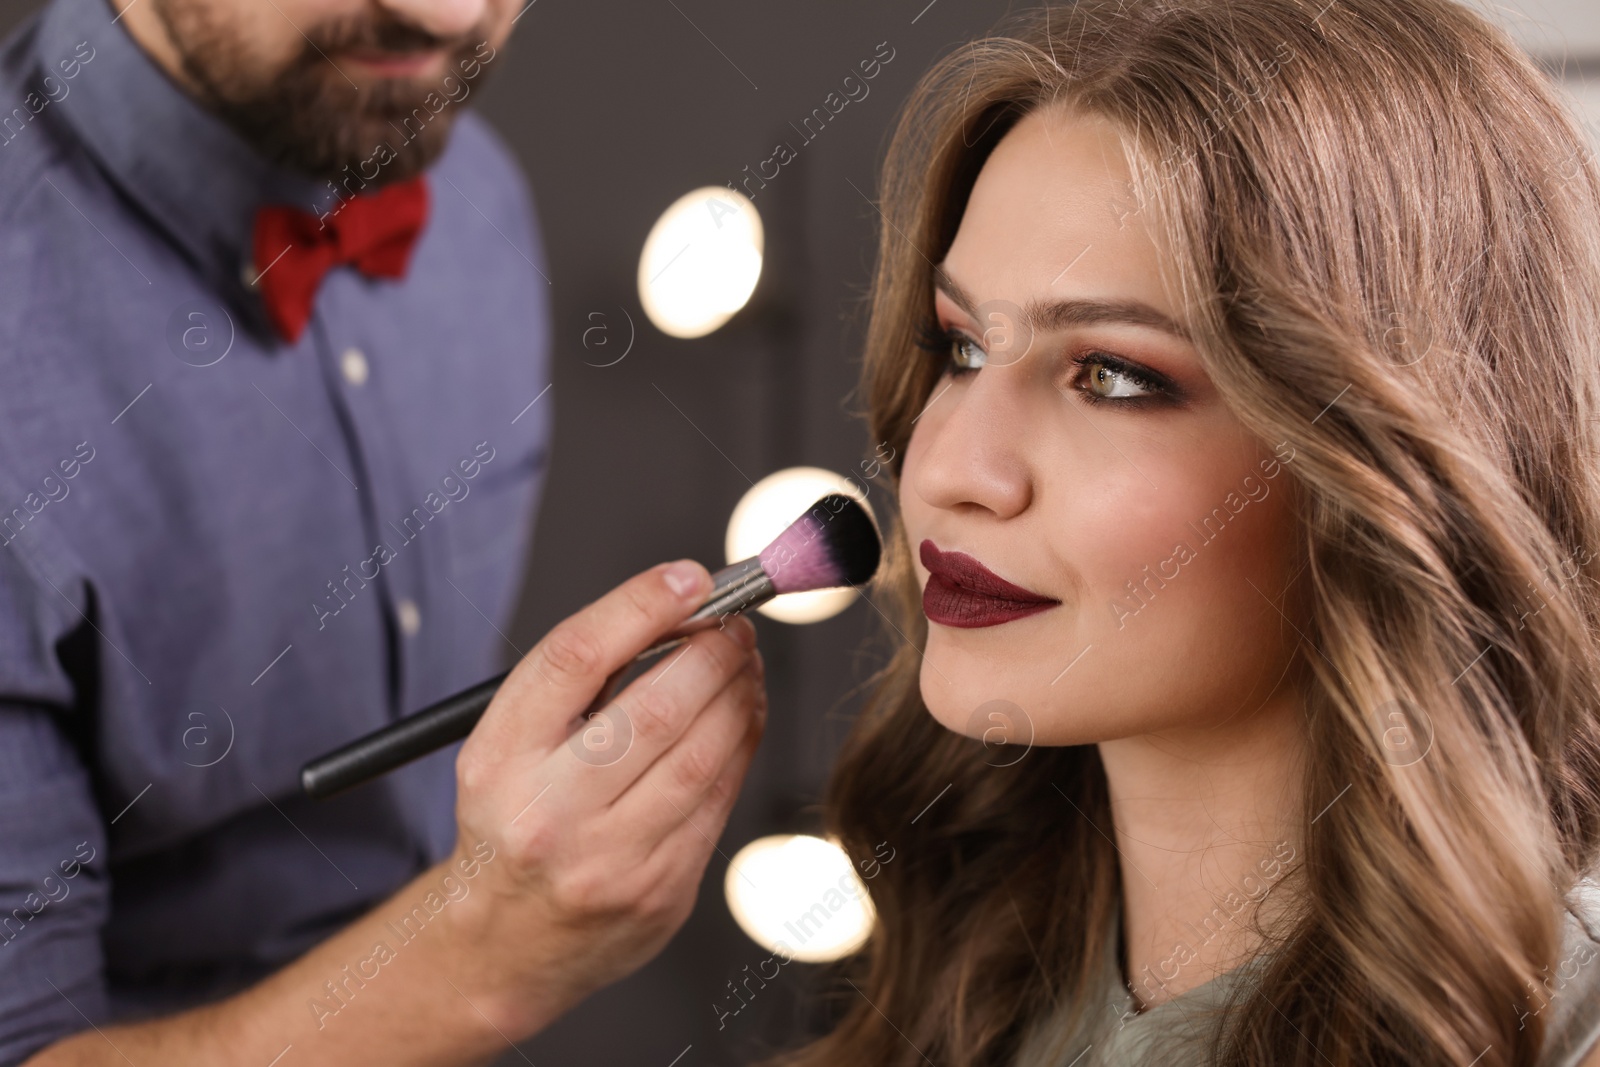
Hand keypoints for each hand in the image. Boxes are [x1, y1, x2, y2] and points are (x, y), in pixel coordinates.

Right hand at [446, 560, 766, 1036]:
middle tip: (733, 624)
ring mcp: (609, 862)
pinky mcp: (659, 892)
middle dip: (712, 651)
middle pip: (655, 707)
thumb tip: (673, 606)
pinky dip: (742, 743)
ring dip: (738, 693)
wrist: (501, 947)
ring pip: (702, 754)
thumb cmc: (513, 824)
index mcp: (498, 762)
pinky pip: (720, 800)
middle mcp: (549, 814)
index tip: (688, 577)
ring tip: (743, 662)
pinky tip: (743, 714)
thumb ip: (576, 682)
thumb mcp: (506, 747)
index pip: (574, 659)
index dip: (641, 605)